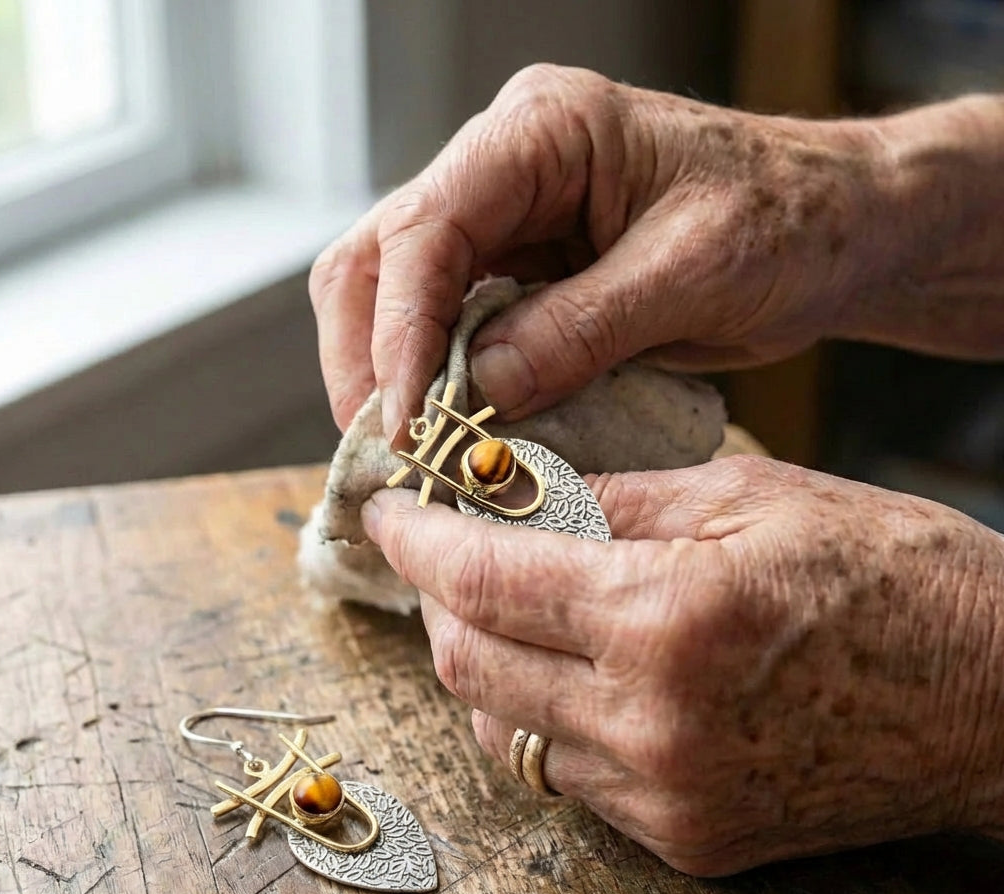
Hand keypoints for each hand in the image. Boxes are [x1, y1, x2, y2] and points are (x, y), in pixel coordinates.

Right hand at [312, 63, 901, 436]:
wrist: (834, 231)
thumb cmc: (786, 223)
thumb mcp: (690, 275)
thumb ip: (578, 330)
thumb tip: (477, 393)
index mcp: (542, 132)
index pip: (427, 228)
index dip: (400, 330)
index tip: (406, 420)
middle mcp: (505, 168)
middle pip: (380, 256)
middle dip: (369, 356)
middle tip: (386, 448)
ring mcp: (508, 221)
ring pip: (398, 294)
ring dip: (392, 374)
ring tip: (410, 451)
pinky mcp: (523, 273)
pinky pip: (452, 328)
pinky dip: (440, 383)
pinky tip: (452, 431)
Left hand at [362, 457, 1003, 874]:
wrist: (996, 700)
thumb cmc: (893, 576)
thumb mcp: (751, 496)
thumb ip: (617, 497)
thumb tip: (519, 494)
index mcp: (665, 617)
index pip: (484, 580)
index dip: (418, 540)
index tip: (388, 509)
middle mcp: (650, 723)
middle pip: (468, 665)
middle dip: (437, 599)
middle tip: (444, 551)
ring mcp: (665, 796)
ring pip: (504, 729)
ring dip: (480, 661)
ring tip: (502, 605)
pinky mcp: (687, 837)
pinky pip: (566, 776)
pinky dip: (540, 716)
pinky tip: (565, 670)